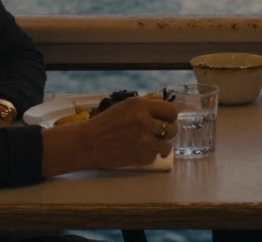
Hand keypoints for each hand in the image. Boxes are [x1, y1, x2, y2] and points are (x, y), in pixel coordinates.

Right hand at [41, 96, 177, 175]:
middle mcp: (145, 121)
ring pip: (167, 145)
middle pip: (173, 128)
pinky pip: (155, 155)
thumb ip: (146, 107)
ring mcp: (145, 140)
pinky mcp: (142, 156)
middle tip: (160, 133)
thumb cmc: (106, 123)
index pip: (171, 111)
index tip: (167, 120)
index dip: (170, 117)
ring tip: (152, 144)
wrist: (89, 142)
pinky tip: (138, 151)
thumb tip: (167, 113)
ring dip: (162, 145)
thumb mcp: (126, 106)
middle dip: (168, 131)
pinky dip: (149, 154)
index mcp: (141, 105)